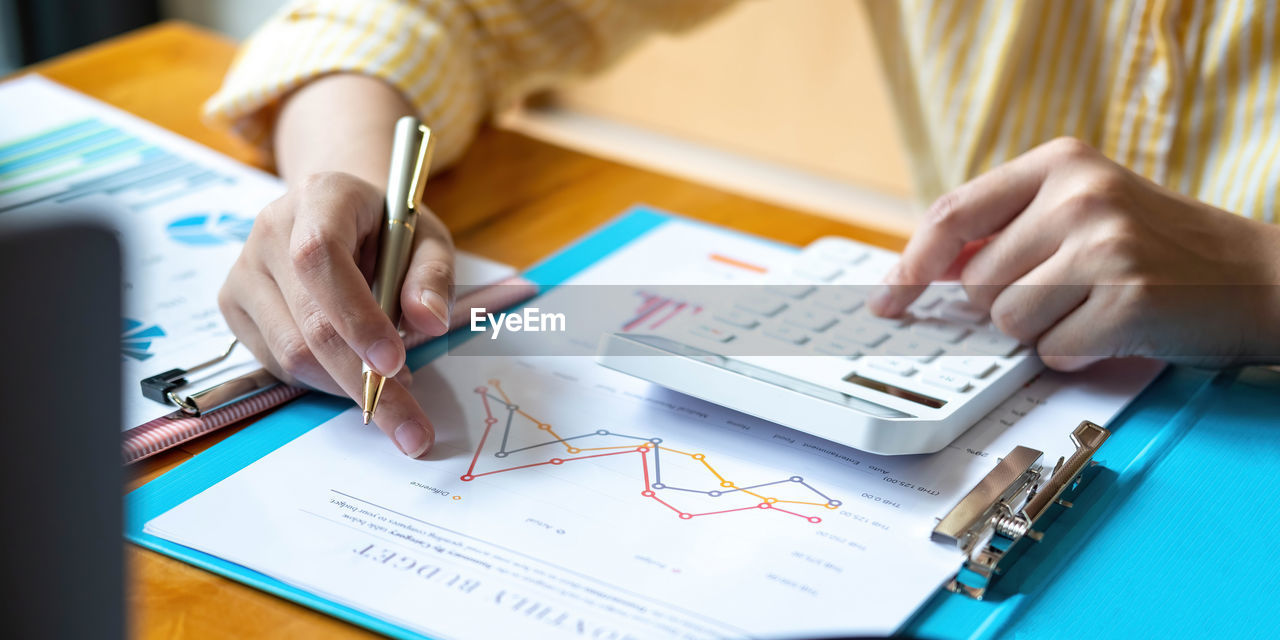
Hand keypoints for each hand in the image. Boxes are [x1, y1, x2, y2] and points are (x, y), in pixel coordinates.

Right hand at [219, 171, 454, 456]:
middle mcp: (271, 229)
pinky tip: (353, 370)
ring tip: (391, 388)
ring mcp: (244, 269)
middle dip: (364, 381)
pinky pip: (277, 363)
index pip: (321, 257)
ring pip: (291, 354)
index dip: (356, 315)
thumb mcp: (427, 239)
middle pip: (309, 321)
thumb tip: (429, 323)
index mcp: (322, 197)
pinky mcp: (233, 306)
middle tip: (411, 426)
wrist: (340, 214)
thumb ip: (432, 276)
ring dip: (346, 386)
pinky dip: (322, 381)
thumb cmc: (388, 228)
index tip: (395, 363)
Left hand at [870, 137, 1279, 369]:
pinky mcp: (1128, 298)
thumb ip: (1004, 231)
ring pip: (1008, 320)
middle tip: (1062, 292)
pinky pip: (1053, 350)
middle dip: (1004, 304)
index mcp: (1059, 163)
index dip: (910, 265)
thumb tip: (921, 273)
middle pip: (977, 282)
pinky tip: (1112, 328)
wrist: (1254, 274)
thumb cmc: (1154, 248)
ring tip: (1091, 306)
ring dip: (1041, 330)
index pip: (953, 214)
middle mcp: (1080, 195)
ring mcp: (1106, 245)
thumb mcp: (1079, 211)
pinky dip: (1075, 353)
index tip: (887, 298)